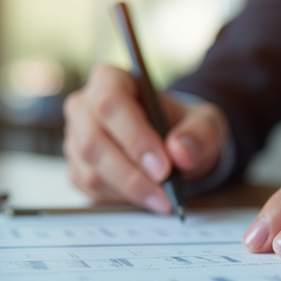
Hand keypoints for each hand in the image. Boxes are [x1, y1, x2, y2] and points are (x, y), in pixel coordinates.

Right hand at [63, 64, 227, 212]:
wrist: (173, 146)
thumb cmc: (183, 126)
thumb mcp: (205, 123)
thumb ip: (199, 134)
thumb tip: (181, 152)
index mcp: (110, 80)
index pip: (110, 103)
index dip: (134, 137)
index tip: (163, 166)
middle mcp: (84, 106)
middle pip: (93, 142)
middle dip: (131, 173)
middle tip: (165, 193)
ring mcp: (76, 139)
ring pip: (90, 171)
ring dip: (129, 191)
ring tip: (163, 200)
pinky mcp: (77, 168)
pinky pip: (91, 189)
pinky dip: (120, 199)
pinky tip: (146, 197)